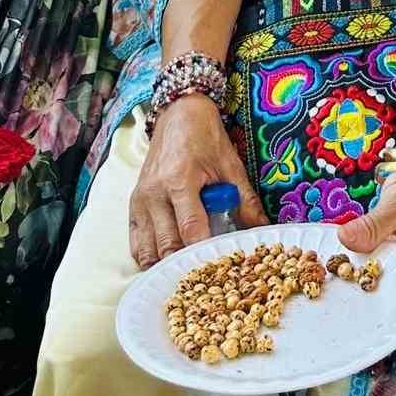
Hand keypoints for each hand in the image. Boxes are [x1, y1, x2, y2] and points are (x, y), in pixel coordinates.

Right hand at [128, 95, 266, 268]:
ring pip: (147, 250)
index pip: (192, 229)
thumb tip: (262, 230)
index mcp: (180, 180)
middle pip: (167, 245)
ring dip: (165, 265)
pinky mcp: (133, 204)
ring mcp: (140, 200)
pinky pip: (135, 243)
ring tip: (186, 274)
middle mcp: (155, 193)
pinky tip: (167, 262)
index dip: (205, 252)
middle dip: (185, 265)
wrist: (179, 113)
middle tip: (206, 282)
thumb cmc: (206, 138)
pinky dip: (150, 257)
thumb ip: (245, 200)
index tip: (221, 269)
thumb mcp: (231, 166)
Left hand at [338, 168, 395, 271]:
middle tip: (334, 261)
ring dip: (357, 254)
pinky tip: (347, 240)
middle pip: (382, 273)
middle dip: (359, 267)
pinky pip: (373, 247)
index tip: (344, 271)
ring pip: (374, 260)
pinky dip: (361, 242)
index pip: (394, 281)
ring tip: (337, 252)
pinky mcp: (391, 240)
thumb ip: (373, 225)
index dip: (368, 278)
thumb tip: (344, 239)